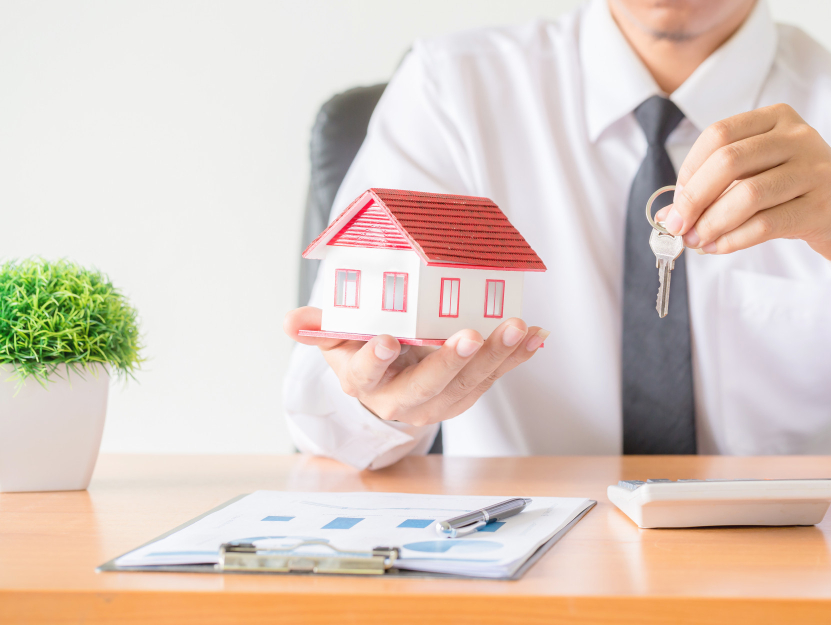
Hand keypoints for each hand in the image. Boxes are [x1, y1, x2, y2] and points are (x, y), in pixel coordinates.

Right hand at [284, 307, 547, 426]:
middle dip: (450, 362)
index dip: (376, 358)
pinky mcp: (467, 393)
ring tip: (515, 328)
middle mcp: (402, 401)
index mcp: (365, 383)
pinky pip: (493, 378)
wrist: (388, 381)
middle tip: (470, 335)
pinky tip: (535, 337)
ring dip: (495, 357)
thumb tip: (289, 322)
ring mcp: (438, 401)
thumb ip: (320, 328)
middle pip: (427, 386)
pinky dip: (515, 358)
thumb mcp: (336, 339)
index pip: (367, 374)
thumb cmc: (360, 349)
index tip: (387, 339)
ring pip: (467, 385)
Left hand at [655, 103, 830, 278]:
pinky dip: (733, 239)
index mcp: (777, 119)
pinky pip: (765, 225)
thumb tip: (667, 214)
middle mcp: (798, 137)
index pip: (718, 135)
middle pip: (728, 161)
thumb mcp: (760, 177)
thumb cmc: (797, 192)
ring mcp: (815, 169)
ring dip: (711, 224)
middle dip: (693, 198)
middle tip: (676, 225)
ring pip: (746, 196)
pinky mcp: (822, 206)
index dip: (689, 170)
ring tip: (696, 241)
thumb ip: (716, 187)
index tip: (677, 200)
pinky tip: (718, 248)